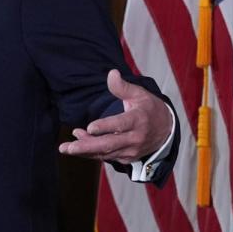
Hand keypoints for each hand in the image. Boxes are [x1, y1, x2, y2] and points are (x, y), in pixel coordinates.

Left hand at [58, 69, 172, 163]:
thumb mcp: (139, 94)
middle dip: (87, 146)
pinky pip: (107, 157)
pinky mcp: (127, 158)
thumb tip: (111, 73)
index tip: (90, 127)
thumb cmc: (148, 108)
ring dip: (85, 151)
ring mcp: (131, 150)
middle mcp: (135, 138)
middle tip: (68, 147)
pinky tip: (79, 145)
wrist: (166, 130)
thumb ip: (122, 86)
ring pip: (106, 153)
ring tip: (66, 147)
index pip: (121, 124)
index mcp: (138, 120)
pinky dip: (92, 153)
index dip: (105, 127)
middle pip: (109, 144)